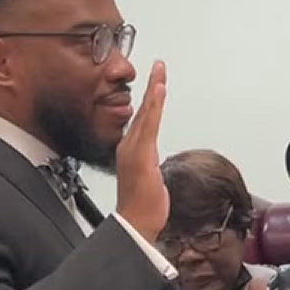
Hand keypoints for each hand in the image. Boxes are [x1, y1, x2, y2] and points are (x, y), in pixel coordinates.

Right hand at [115, 60, 169, 240]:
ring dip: (153, 90)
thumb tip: (153, 164)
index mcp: (132, 151)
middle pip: (143, 110)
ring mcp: (134, 150)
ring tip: (160, 71)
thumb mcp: (149, 181)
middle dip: (152, 86)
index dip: (150, 100)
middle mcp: (129, 147)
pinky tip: (159, 90)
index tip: (157, 82)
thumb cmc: (141, 207)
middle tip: (159, 65)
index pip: (143, 119)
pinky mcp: (141, 155)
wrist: (134, 224)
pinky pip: (149, 124)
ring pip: (146, 113)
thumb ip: (149, 167)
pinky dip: (154, 105)